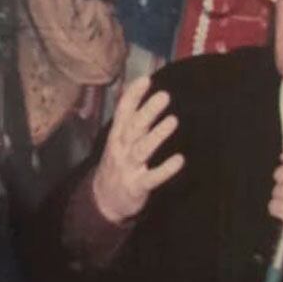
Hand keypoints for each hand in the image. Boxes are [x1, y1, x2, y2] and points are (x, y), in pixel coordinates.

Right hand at [90, 75, 184, 222]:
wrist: (102, 202)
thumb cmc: (116, 165)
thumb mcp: (117, 141)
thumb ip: (130, 121)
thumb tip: (138, 95)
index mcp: (116, 137)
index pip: (123, 112)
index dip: (133, 96)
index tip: (146, 79)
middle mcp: (120, 150)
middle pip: (133, 128)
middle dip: (147, 112)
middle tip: (164, 96)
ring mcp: (128, 168)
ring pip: (141, 150)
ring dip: (156, 135)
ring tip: (173, 121)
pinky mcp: (137, 186)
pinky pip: (152, 177)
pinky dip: (165, 169)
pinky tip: (179, 160)